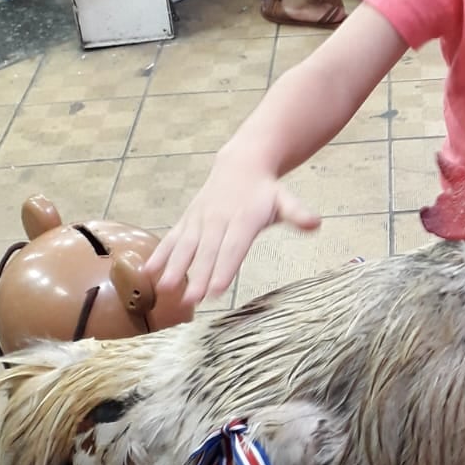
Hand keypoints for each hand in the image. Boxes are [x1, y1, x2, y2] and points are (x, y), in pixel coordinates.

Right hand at [147, 150, 319, 304]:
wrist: (241, 164)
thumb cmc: (266, 191)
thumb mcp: (285, 199)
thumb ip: (297, 214)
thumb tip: (315, 223)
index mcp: (243, 219)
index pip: (233, 247)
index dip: (225, 268)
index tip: (217, 290)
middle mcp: (218, 219)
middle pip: (208, 252)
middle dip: (198, 276)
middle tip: (191, 300)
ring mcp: (200, 220)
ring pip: (185, 246)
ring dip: (174, 267)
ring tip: (165, 288)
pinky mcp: (187, 221)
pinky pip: (172, 239)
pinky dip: (160, 254)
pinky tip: (149, 273)